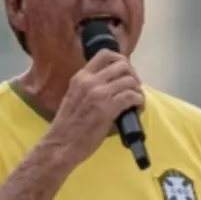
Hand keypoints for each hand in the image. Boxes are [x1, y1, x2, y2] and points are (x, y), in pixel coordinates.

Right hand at [45, 49, 142, 163]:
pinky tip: (137, 109)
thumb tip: (110, 84)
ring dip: (138, 90)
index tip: (125, 73)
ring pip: (130, 80)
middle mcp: (89, 81)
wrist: (60, 144)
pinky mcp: (108, 109)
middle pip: (122, 65)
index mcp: (80, 77)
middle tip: (133, 88)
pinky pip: (132, 96)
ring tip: (136, 101)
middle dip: (133, 75)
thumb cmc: (67, 126)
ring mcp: (99, 94)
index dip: (121, 60)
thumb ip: (88, 87)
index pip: (105, 54)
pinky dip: (139, 102)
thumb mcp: (73, 97)